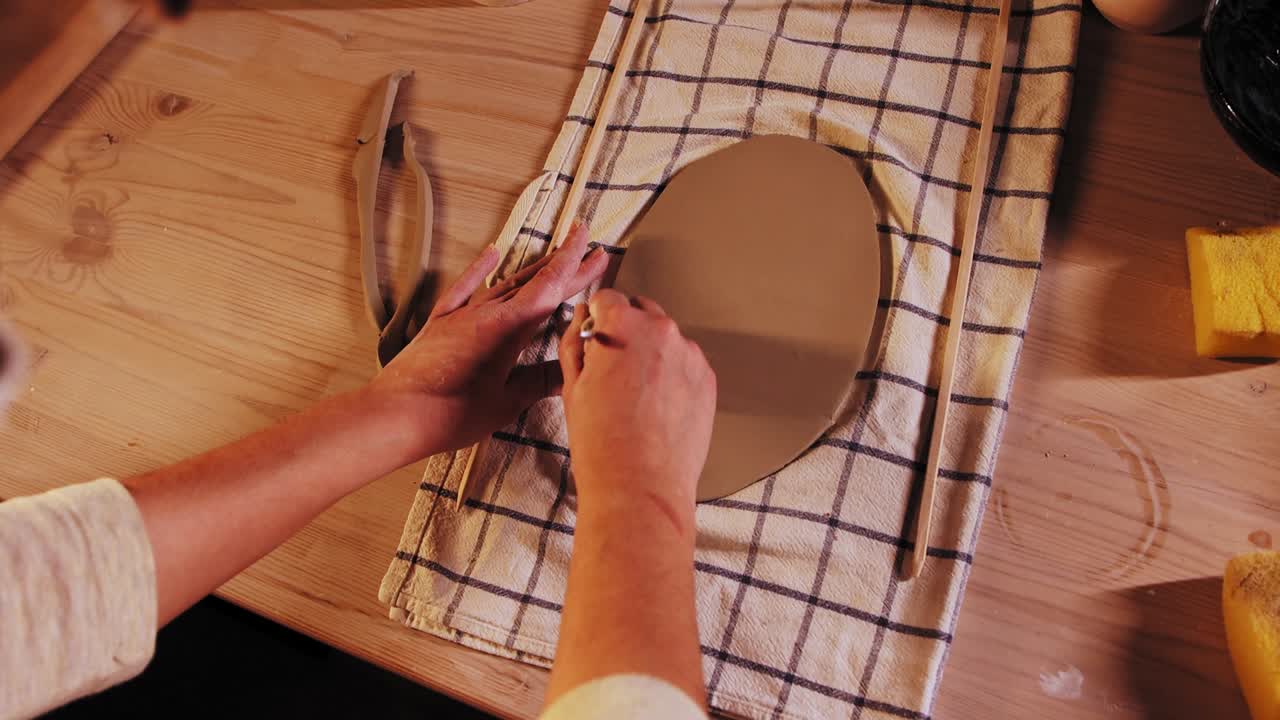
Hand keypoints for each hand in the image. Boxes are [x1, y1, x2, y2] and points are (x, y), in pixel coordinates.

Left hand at [369, 223, 607, 457]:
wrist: (395, 416)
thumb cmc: (450, 414)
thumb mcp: (507, 402)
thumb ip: (540, 381)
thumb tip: (572, 370)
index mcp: (508, 329)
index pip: (551, 289)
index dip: (576, 267)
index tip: (594, 247)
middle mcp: (486, 313)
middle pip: (533, 282)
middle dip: (564, 263)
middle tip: (589, 246)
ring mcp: (462, 315)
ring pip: (505, 283)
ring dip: (533, 269)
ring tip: (555, 255)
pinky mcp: (440, 322)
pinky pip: (465, 287)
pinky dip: (480, 269)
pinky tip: (492, 252)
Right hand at [558, 289, 716, 527]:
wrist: (640, 487)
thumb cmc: (602, 443)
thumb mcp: (572, 386)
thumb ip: (575, 341)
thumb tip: (581, 321)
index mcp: (623, 325)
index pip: (608, 299)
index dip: (596, 319)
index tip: (594, 338)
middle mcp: (662, 331)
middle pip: (641, 313)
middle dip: (626, 332)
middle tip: (611, 372)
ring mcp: (690, 355)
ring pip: (665, 340)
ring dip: (651, 354)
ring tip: (635, 398)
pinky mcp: (707, 380)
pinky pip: (684, 365)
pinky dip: (672, 376)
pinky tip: (656, 408)